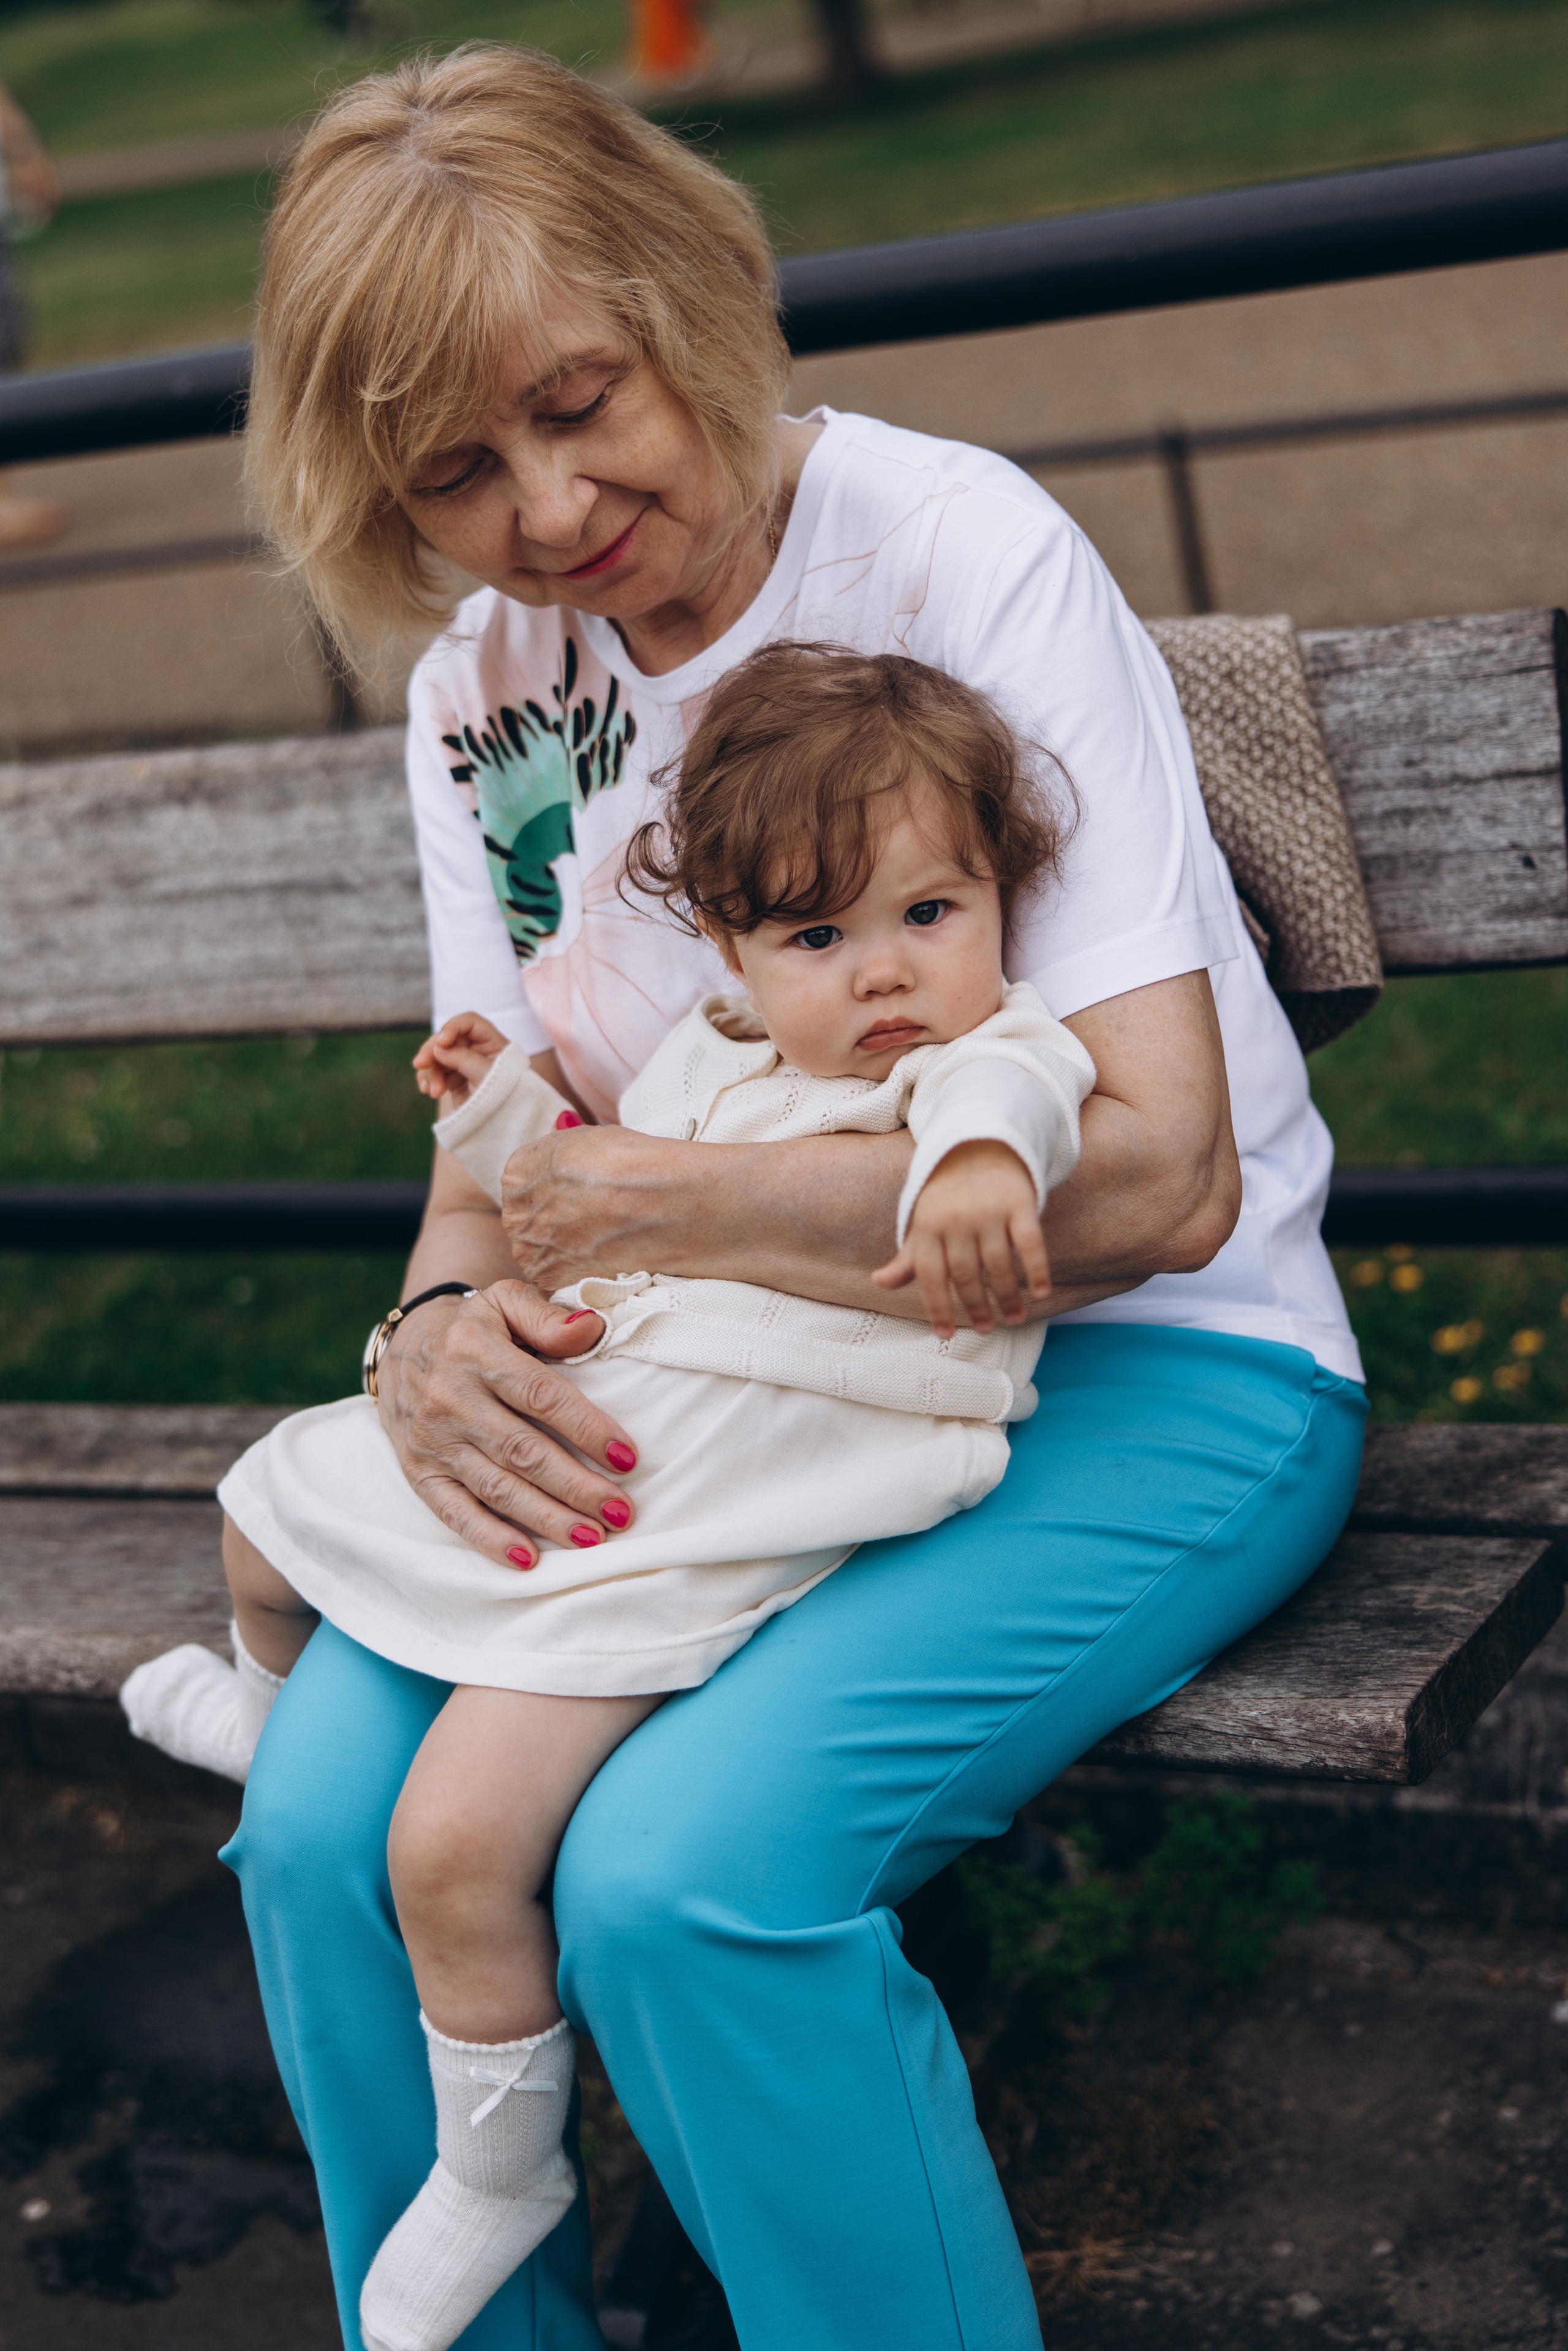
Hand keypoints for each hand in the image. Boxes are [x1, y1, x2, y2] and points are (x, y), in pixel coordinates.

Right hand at [374, 1282, 637, 1568]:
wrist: (405, 1346)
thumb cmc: (475, 1327)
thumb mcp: (505, 1301)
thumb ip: (548, 1316)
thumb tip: (593, 1329)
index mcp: (475, 1351)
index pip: (539, 1395)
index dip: (586, 1428)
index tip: (627, 1457)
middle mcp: (449, 1398)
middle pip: (522, 1451)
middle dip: (576, 1486)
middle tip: (621, 1512)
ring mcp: (432, 1440)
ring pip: (495, 1487)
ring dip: (546, 1518)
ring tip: (592, 1537)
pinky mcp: (419, 1472)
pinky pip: (454, 1512)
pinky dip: (489, 1539)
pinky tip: (527, 1560)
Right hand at [413, 1012, 508, 1107]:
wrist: (504, 1122)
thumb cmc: (504, 1094)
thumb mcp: (486, 1073)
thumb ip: (463, 1058)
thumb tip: (438, 1049)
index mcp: (491, 1041)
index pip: (469, 1023)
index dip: (452, 1028)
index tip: (442, 1043)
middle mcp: (476, 1049)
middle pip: (447, 1038)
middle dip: (432, 1051)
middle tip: (420, 1063)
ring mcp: (463, 1063)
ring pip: (437, 1056)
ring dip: (430, 1071)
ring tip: (433, 1091)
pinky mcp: (453, 1078)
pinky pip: (434, 1072)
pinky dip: (428, 1078)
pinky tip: (426, 1090)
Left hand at [499, 1122, 687, 1294]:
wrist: (658, 1201)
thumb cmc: (630, 1162)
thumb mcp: (587, 1140)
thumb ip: (562, 1154)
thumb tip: (561, 1152)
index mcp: (518, 1171)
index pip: (526, 1185)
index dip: (556, 1190)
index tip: (580, 1194)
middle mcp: (515, 1211)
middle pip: (530, 1220)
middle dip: (556, 1221)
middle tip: (594, 1221)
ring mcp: (529, 1248)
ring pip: (541, 1251)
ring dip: (564, 1250)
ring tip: (602, 1241)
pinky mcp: (548, 1278)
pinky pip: (555, 1278)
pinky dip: (574, 1274)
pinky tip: (601, 1262)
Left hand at [871, 1139, 1049, 1338]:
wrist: (979, 1147)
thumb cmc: (947, 1199)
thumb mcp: (924, 1225)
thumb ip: (909, 1258)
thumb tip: (879, 1282)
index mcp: (928, 1226)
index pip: (930, 1275)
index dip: (937, 1308)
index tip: (945, 1336)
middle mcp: (956, 1218)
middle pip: (966, 1273)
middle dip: (976, 1306)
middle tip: (986, 1329)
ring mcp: (988, 1210)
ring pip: (998, 1263)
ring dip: (1007, 1296)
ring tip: (1013, 1319)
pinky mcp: (1019, 1202)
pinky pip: (1029, 1242)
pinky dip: (1036, 1269)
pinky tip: (1040, 1292)